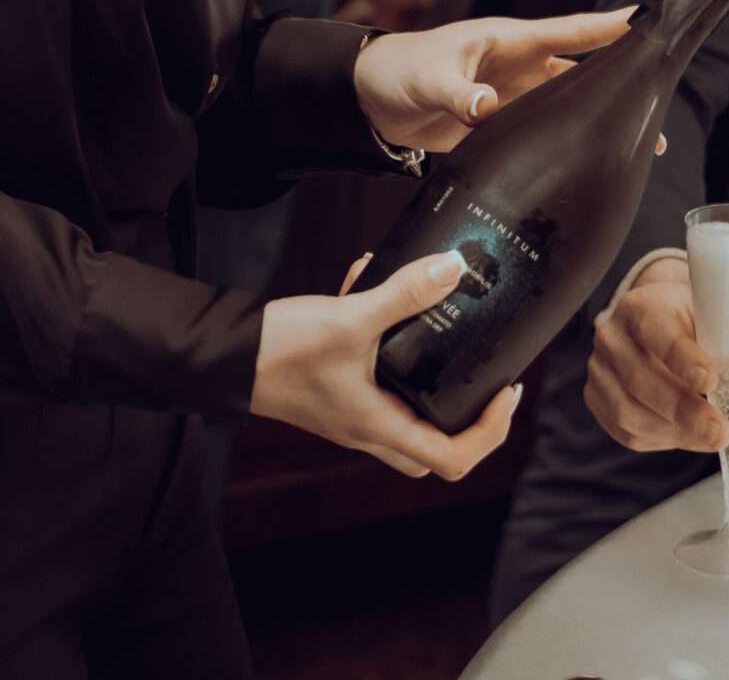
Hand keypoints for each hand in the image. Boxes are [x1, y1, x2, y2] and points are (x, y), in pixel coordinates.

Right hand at [249, 251, 524, 478]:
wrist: (221, 354)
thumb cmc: (279, 352)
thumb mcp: (351, 318)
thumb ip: (403, 293)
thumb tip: (453, 269)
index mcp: (379, 425)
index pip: (453, 459)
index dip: (490, 432)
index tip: (506, 391)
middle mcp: (367, 427)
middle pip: (433, 448)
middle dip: (466, 415)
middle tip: (485, 377)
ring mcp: (350, 410)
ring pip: (406, 410)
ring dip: (426, 373)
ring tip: (436, 319)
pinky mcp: (334, 386)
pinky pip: (375, 373)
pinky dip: (385, 337)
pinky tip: (371, 282)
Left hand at [353, 7, 633, 152]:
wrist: (367, 99)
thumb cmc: (397, 71)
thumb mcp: (428, 79)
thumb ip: (457, 93)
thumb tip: (487, 107)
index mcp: (508, 41)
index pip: (570, 32)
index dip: (609, 28)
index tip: (650, 22)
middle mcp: (518, 66)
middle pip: (582, 73)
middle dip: (621, 83)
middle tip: (660, 101)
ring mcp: (512, 95)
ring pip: (568, 105)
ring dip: (600, 119)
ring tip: (641, 143)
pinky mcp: (499, 123)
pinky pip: (542, 130)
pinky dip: (566, 142)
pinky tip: (588, 160)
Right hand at [585, 254, 728, 451]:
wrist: (652, 316)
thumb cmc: (688, 319)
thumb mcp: (710, 317)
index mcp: (640, 306)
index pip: (656, 331)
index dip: (683, 358)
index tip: (712, 381)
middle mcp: (611, 336)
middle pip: (640, 379)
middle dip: (683, 410)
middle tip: (720, 431)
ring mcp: (599, 369)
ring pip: (629, 411)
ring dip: (674, 431)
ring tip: (710, 437)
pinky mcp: (597, 398)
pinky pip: (625, 430)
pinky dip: (661, 439)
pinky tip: (686, 435)